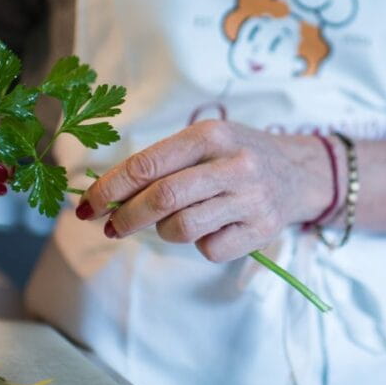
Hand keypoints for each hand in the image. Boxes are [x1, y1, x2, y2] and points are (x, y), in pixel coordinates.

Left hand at [79, 120, 334, 261]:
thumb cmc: (234, 156)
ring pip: (181, 228)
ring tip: (171, 222)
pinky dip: (198, 244)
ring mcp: (250, 199)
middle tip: (111, 228)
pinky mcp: (261, 230)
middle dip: (126, 218)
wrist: (298, 172)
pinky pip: (208, 249)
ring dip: (163, 231)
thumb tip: (106, 196)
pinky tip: (210, 228)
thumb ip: (160, 164)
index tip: (87, 206)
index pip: (147, 164)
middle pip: (162, 199)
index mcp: (210, 135)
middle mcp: (233, 164)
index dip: (110, 189)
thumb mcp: (203, 143)